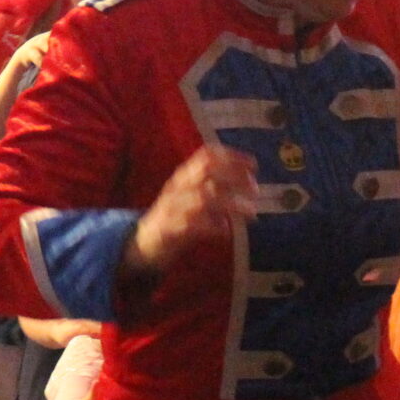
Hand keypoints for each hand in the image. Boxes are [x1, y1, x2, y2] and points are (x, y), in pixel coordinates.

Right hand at [127, 145, 257, 288]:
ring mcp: (172, 208)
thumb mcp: (191, 196)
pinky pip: (193, 224)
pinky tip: (226, 230)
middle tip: (256, 189)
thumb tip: (247, 181)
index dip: (231, 156)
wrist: (144, 243)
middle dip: (234, 176)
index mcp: (183, 176)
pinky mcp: (170, 230)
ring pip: (203, 198)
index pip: (206, 156)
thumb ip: (213, 186)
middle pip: (207, 172)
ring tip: (252, 212)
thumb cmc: (175, 217)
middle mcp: (177, 187)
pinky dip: (213, 226)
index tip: (253, 164)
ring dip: (231, 204)